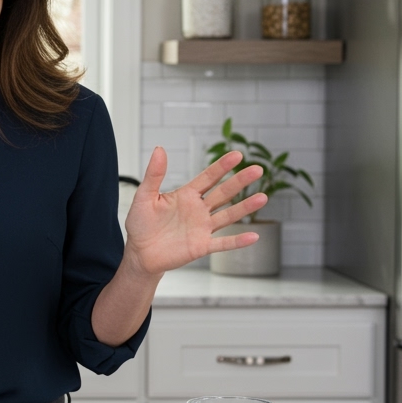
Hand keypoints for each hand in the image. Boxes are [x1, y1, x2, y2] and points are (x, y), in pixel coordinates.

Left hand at [122, 147, 267, 275]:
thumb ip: (154, 175)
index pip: (208, 177)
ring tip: (262, 198)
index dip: (222, 166)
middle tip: (257, 169)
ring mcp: (202, 228)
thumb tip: (159, 149)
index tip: (238, 155)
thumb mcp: (144, 197)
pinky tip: (254, 236)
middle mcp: (199, 210)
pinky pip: (223, 243)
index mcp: (186, 195)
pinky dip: (237, 241)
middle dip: (240, 182)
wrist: (139, 253)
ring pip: (228, 216)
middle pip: (223, 193)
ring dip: (245, 208)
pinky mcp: (201, 246)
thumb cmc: (140, 224)